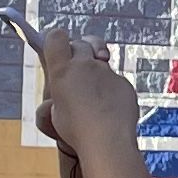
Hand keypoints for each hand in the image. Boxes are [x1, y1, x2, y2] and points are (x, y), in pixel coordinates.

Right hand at [32, 26, 139, 151]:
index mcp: (62, 70)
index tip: (58, 50)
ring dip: (96, 71)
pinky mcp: (124, 83)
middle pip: (81, 43)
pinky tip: (109, 109)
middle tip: (77, 67)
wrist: (107, 141)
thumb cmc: (76, 130)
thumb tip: (56, 95)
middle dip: (79, 51)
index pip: (55, 37)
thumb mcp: (53, 114)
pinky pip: (115, 81)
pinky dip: (111, 91)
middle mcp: (85, 65)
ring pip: (100, 62)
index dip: (55, 40)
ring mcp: (107, 72)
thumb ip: (55, 98)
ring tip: (92, 92)